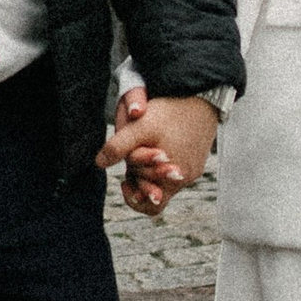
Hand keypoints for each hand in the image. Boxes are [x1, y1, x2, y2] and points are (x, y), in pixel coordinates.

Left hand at [100, 88, 217, 216]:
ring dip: (151, 171)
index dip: (133, 195)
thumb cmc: (170, 112)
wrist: (201, 96)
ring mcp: (193, 169)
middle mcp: (185, 177)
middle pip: (157, 192)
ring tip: (142, 152)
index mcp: (172, 177)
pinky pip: (177, 170)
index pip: (150, 204)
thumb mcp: (139, 128)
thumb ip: (118, 147)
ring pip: (167, 181)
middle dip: (141, 180)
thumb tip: (99, 163)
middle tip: (132, 161)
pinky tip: (157, 147)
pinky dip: (164, 164)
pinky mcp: (198, 159)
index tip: (124, 180)